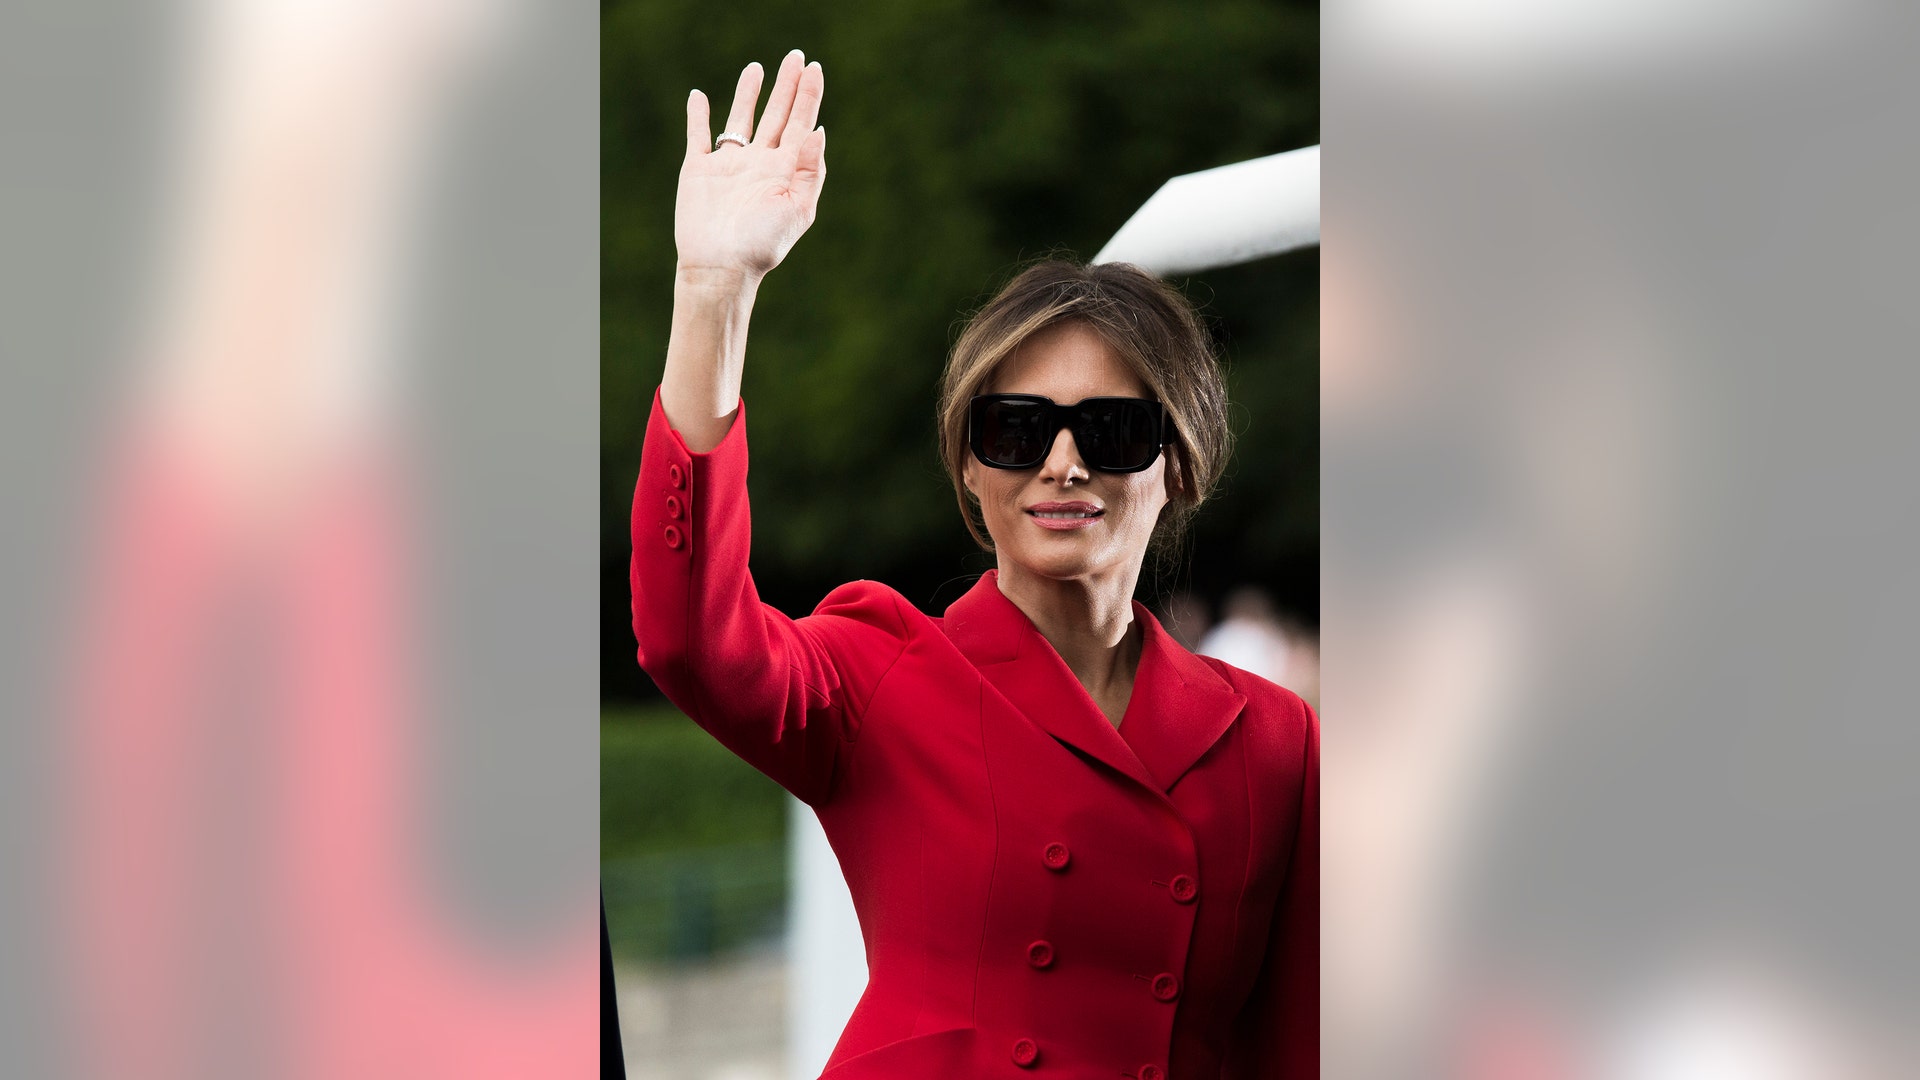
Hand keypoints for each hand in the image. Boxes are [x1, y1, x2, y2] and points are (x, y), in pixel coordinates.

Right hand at [676, 51, 826, 280]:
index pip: (800, 124)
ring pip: (740, 120)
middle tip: (795, 56)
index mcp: (785, 171)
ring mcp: (729, 166)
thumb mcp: (797, 210)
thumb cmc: (762, 245)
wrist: (721, 268)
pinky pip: (698, 136)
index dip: (808, 95)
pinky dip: (698, 116)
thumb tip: (818, 130)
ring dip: (748, 94)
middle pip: (776, 115)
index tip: (813, 68)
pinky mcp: (699, 170)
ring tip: (757, 68)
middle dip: (786, 87)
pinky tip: (699, 97)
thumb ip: (810, 170)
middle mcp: (759, 164)